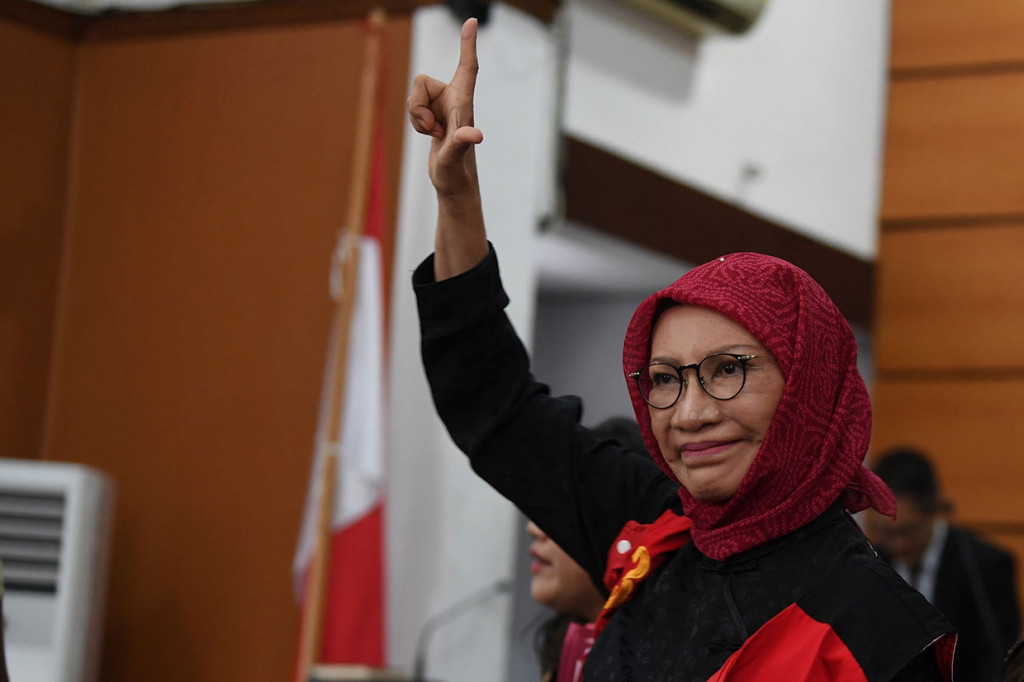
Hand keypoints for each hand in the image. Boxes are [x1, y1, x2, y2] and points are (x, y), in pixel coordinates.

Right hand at [407, 18, 483, 198]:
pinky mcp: (433, 115)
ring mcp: (443, 107)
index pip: (467, 67)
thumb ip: (461, 144)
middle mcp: (454, 100)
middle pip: (421, 82)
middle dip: (416, 107)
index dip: (467, 44)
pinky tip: (432, 135)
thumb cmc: (457, 172)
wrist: (453, 184)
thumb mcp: (456, 158)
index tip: (471, 20)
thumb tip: (475, 135)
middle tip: (433, 131)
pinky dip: (416, 124)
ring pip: (414, 96)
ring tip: (434, 135)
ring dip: (416, 118)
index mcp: (463, 103)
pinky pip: (413, 109)